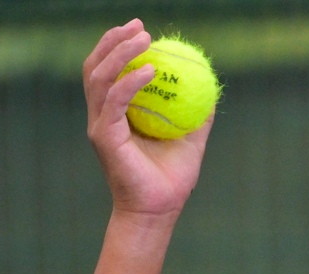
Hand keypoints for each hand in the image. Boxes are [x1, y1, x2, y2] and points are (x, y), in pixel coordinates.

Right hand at [83, 20, 213, 218]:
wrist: (160, 211)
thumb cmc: (171, 180)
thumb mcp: (191, 141)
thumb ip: (197, 115)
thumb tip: (212, 91)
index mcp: (116, 114)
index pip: (109, 70)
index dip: (120, 46)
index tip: (143, 30)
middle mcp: (102, 116)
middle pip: (96, 66)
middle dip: (114, 40)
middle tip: (140, 26)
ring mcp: (100, 125)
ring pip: (100, 77)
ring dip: (119, 53)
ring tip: (144, 40)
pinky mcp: (104, 137)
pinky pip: (115, 101)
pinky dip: (130, 82)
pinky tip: (150, 70)